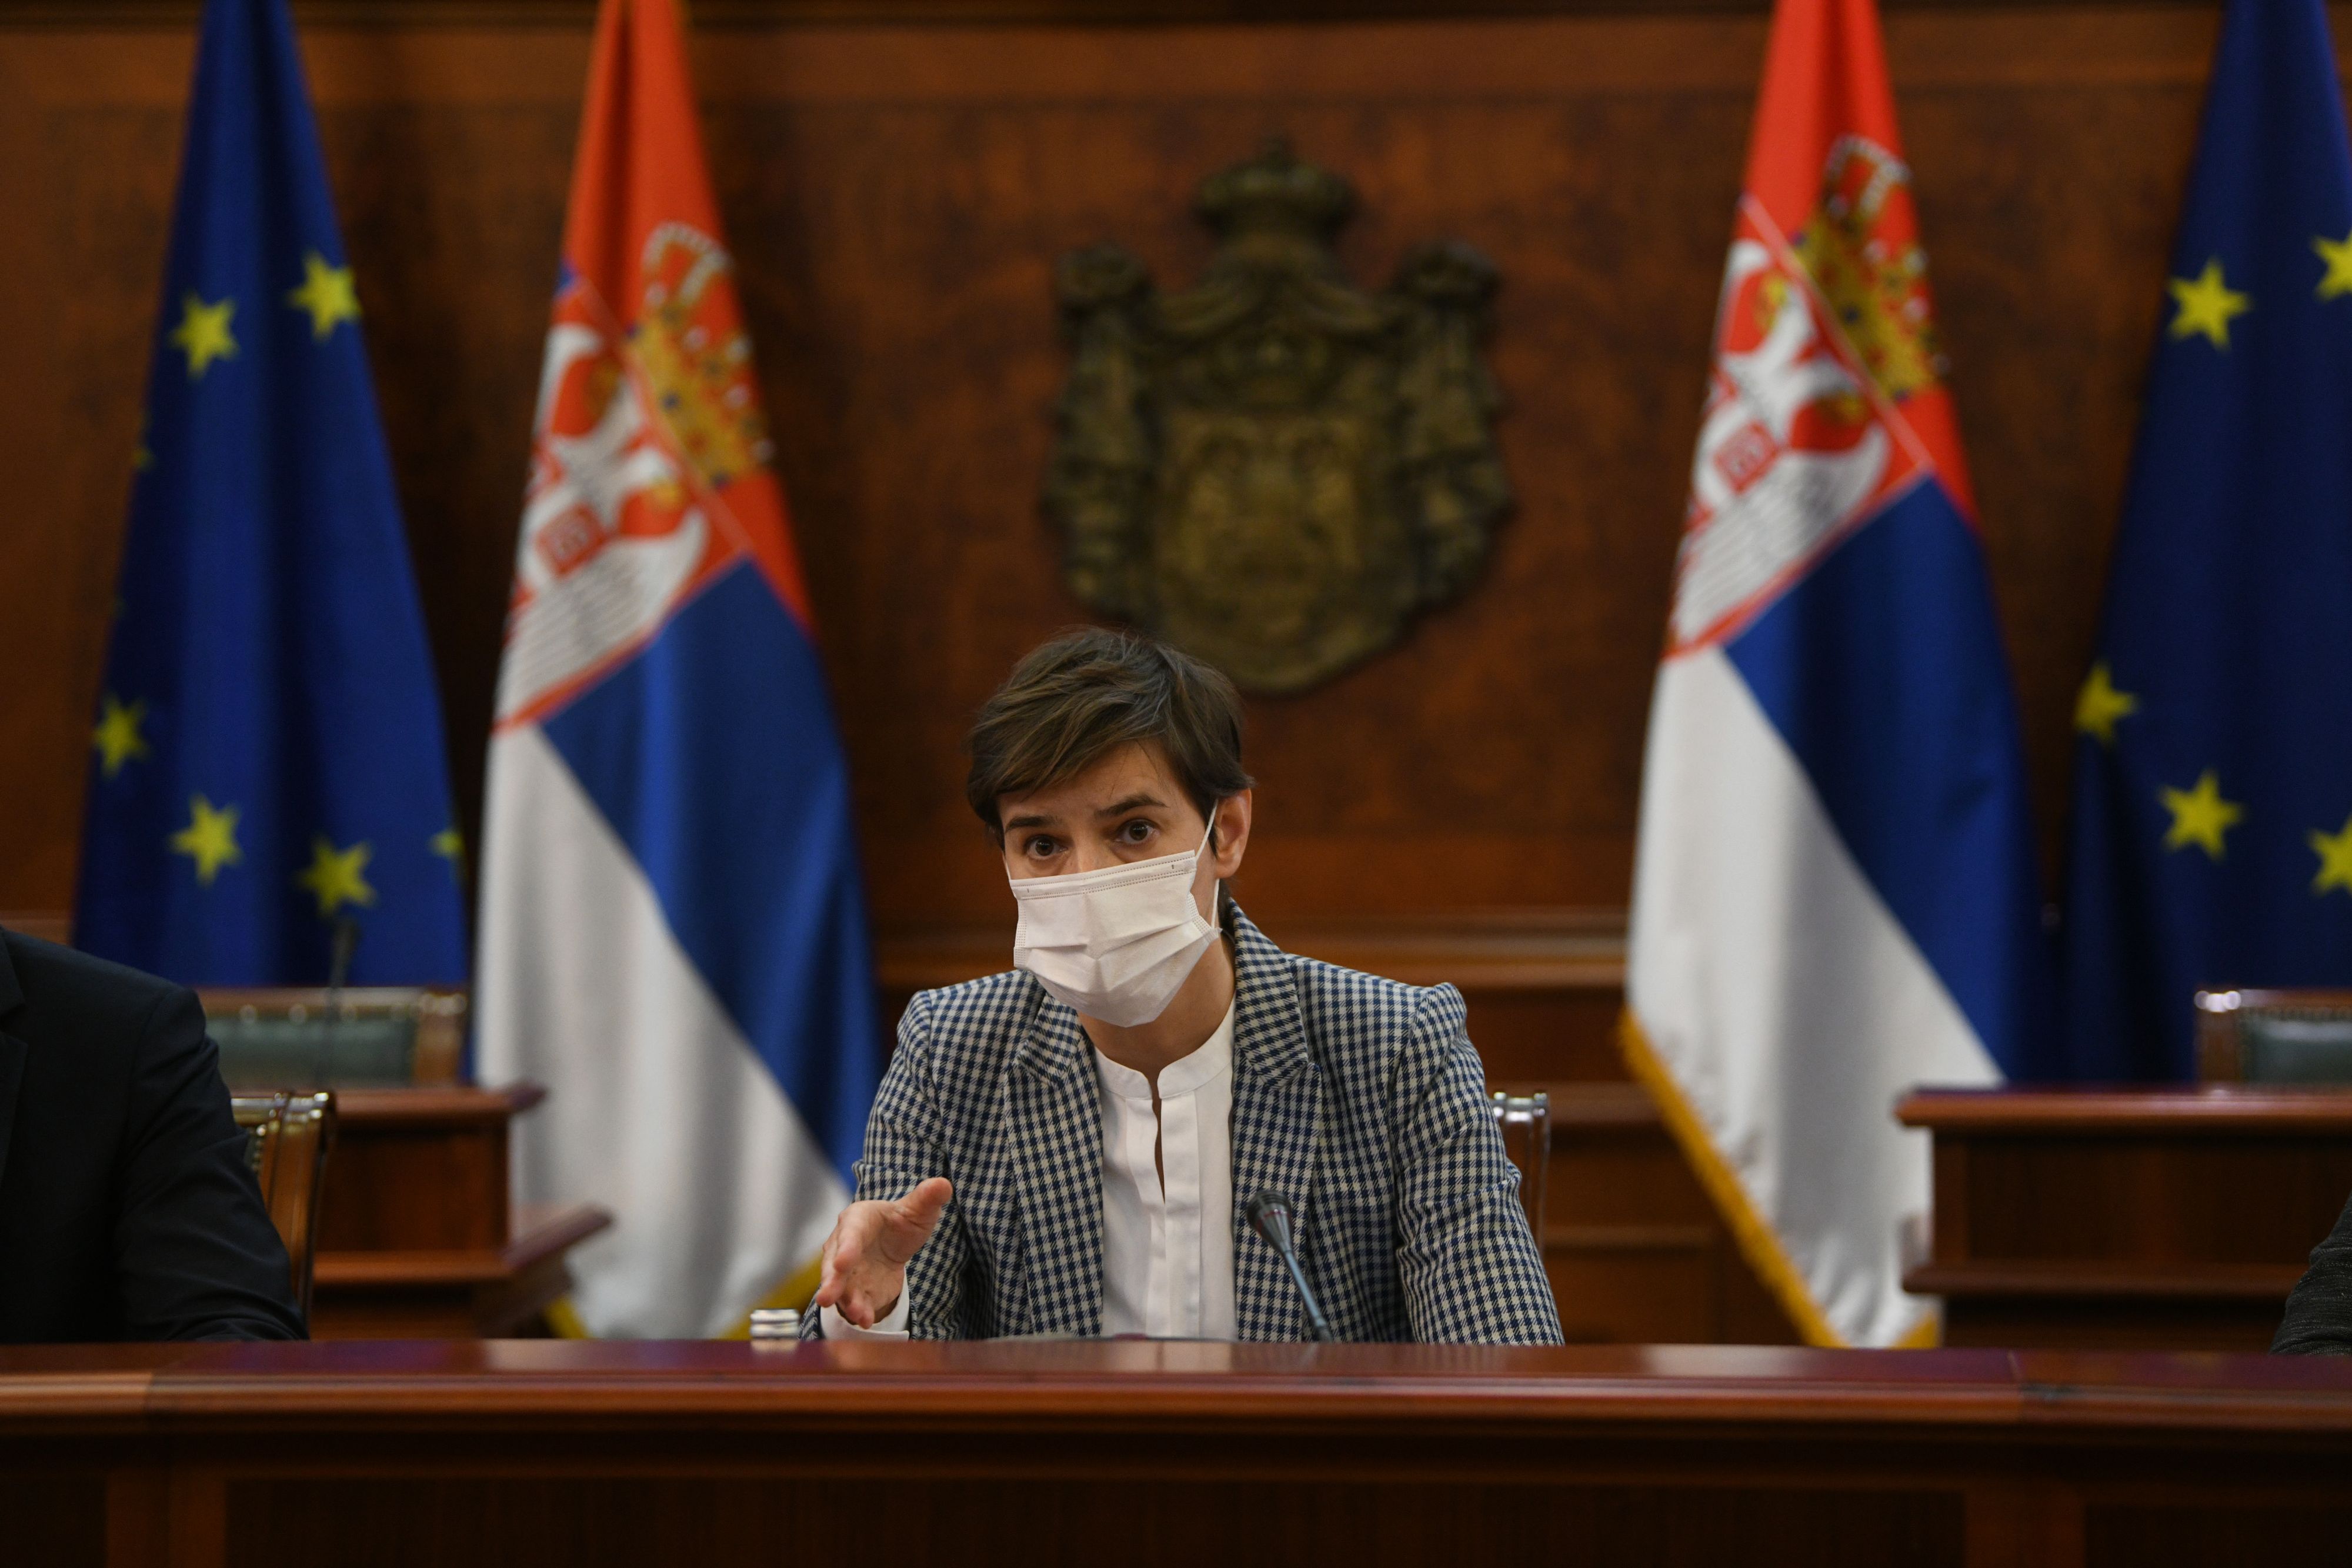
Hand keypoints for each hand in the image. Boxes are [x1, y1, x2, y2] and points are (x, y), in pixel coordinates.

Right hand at [811, 1178, 951, 1328]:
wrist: (894, 1245)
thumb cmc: (900, 1222)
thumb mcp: (917, 1210)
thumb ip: (927, 1198)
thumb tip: (943, 1184)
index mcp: (857, 1220)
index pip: (849, 1233)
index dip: (846, 1247)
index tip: (843, 1262)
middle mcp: (843, 1246)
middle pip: (834, 1265)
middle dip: (832, 1281)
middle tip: (827, 1297)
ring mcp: (847, 1272)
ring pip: (842, 1288)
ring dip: (847, 1302)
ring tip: (858, 1315)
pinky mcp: (856, 1291)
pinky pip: (854, 1302)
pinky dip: (859, 1312)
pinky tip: (866, 1321)